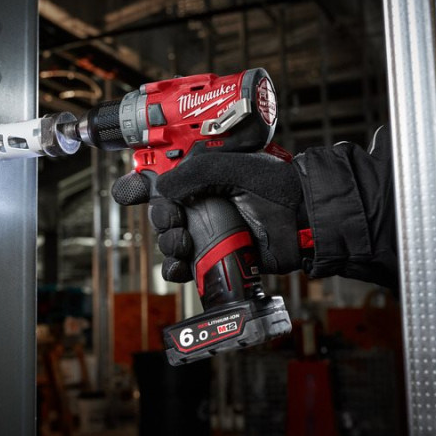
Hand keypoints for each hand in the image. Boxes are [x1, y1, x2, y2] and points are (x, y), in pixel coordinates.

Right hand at [111, 152, 304, 282]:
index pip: (160, 177)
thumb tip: (161, 189)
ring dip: (167, 244)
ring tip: (183, 242)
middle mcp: (201, 201)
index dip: (140, 184)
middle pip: (160, 212)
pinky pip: (184, 266)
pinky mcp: (215, 255)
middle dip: (160, 218)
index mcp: (201, 175)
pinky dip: (175, 269)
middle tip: (175, 220)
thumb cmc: (277, 186)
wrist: (304, 220)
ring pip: (168, 240)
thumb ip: (193, 173)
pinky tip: (181, 266)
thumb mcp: (232, 165)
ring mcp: (208, 229)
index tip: (132, 192)